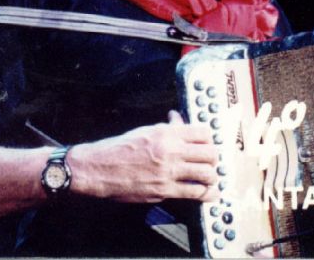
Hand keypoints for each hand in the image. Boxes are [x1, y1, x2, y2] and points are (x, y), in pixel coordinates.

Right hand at [68, 110, 219, 202]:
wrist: (98, 168)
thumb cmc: (119, 148)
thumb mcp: (146, 131)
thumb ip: (167, 128)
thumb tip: (179, 120)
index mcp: (167, 133)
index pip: (203, 132)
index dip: (210, 139)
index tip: (209, 144)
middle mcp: (171, 151)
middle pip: (210, 153)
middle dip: (214, 158)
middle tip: (212, 162)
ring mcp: (168, 172)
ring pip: (206, 174)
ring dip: (212, 177)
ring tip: (210, 178)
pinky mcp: (164, 190)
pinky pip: (193, 192)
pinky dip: (204, 194)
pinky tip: (206, 194)